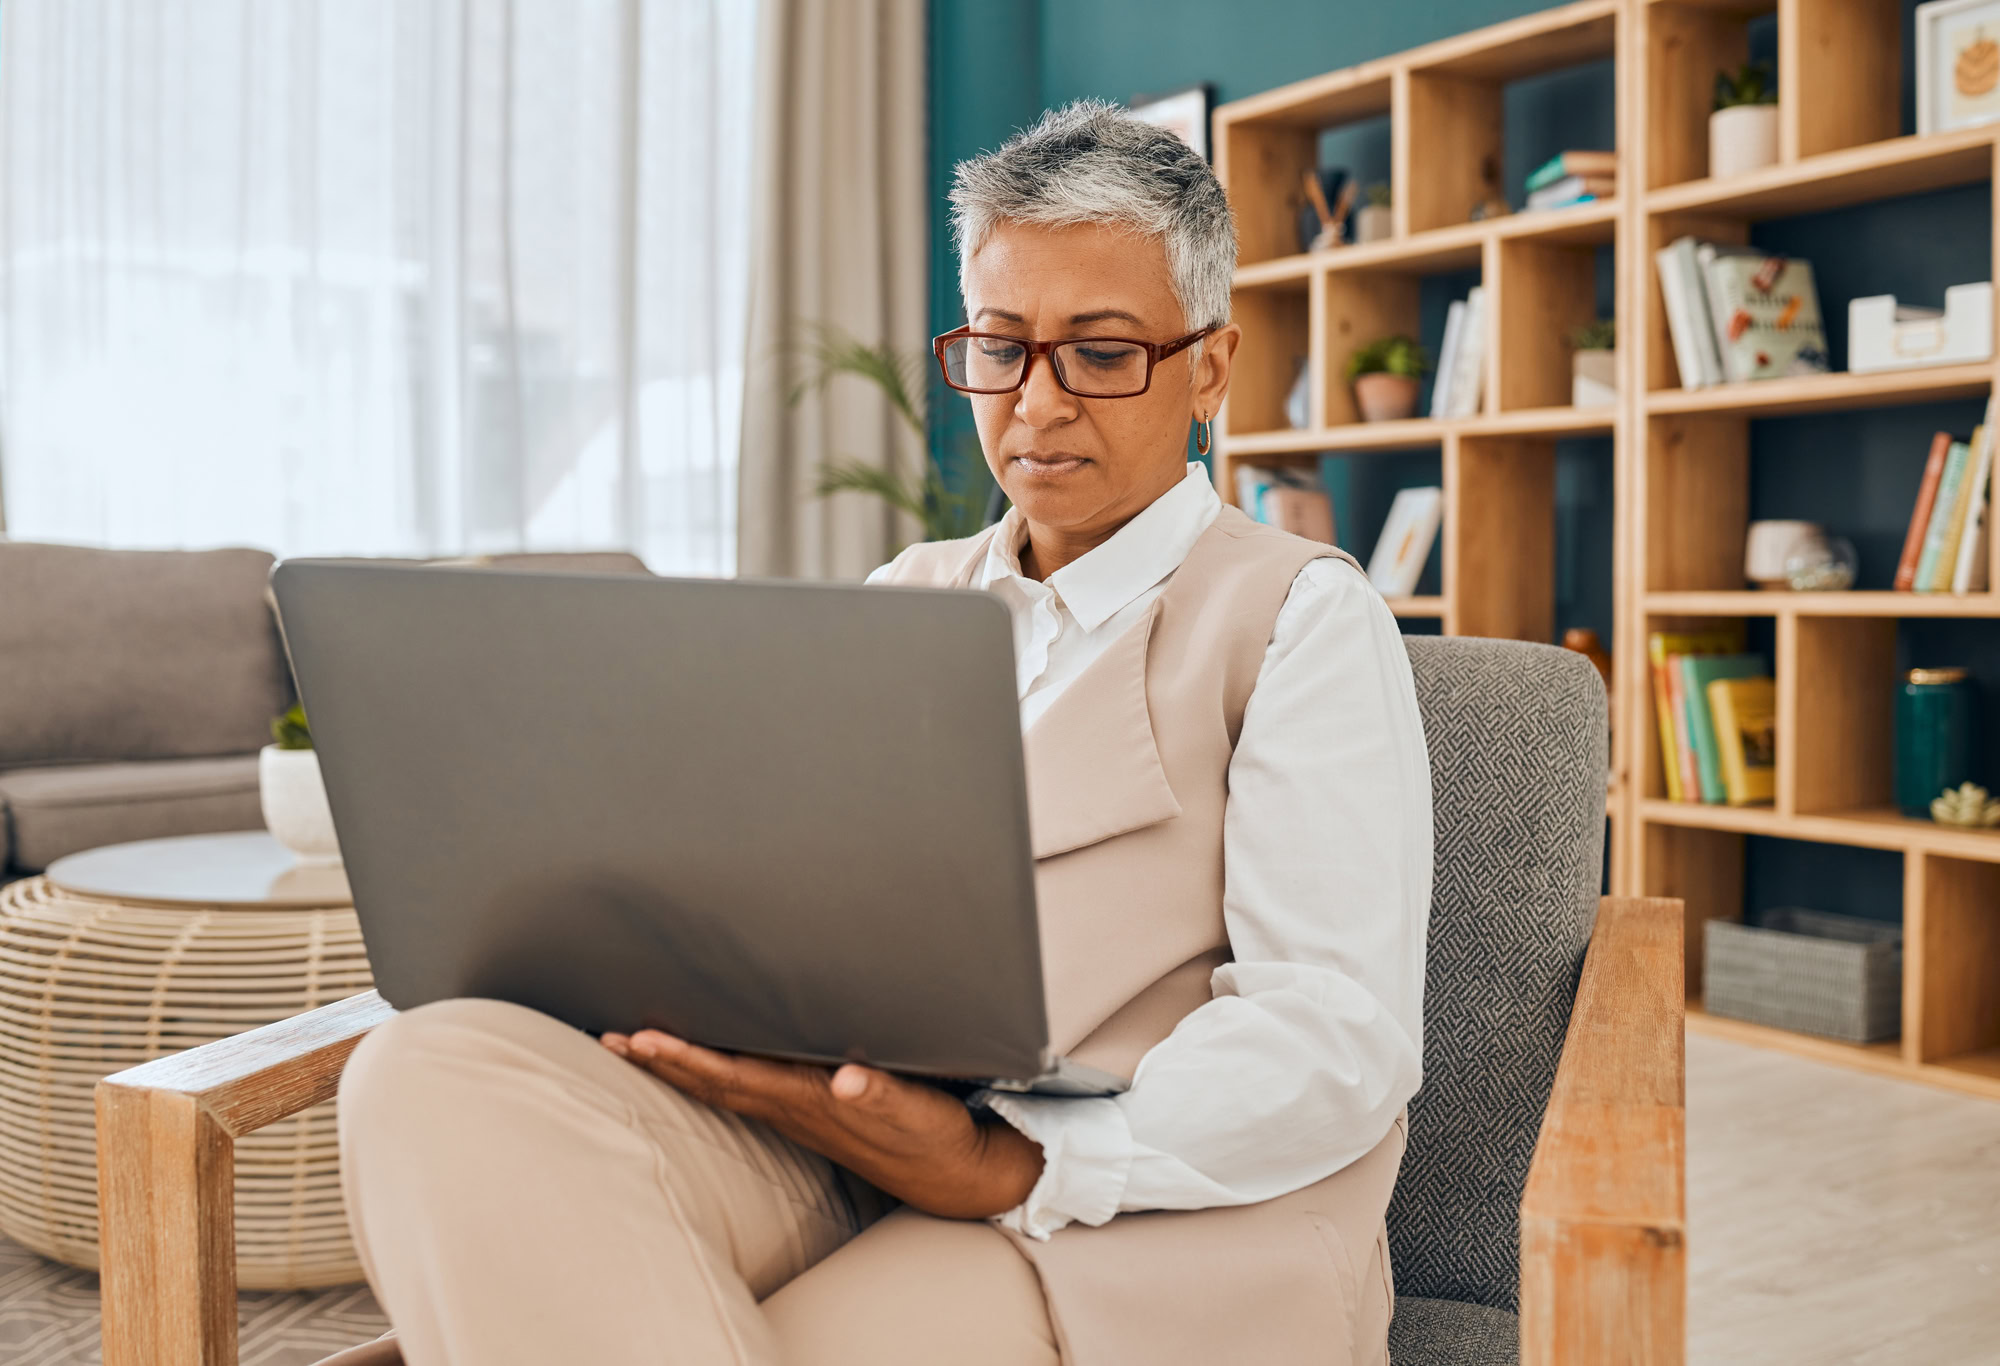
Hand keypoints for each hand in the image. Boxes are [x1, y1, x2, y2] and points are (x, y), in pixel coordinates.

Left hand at [599, 1029, 1043, 1219]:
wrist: (952, 1173)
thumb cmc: (931, 1132)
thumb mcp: (914, 1108)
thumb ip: (879, 1090)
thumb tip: (846, 1079)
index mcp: (810, 1099)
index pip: (734, 1074)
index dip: (688, 1058)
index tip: (645, 1040)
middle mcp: (794, 1107)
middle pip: (712, 1082)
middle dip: (661, 1062)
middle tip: (611, 1038)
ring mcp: (797, 1113)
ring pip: (722, 1088)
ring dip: (675, 1069)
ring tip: (632, 1047)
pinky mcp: (807, 1112)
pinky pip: (742, 1090)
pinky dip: (708, 1075)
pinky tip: (691, 1064)